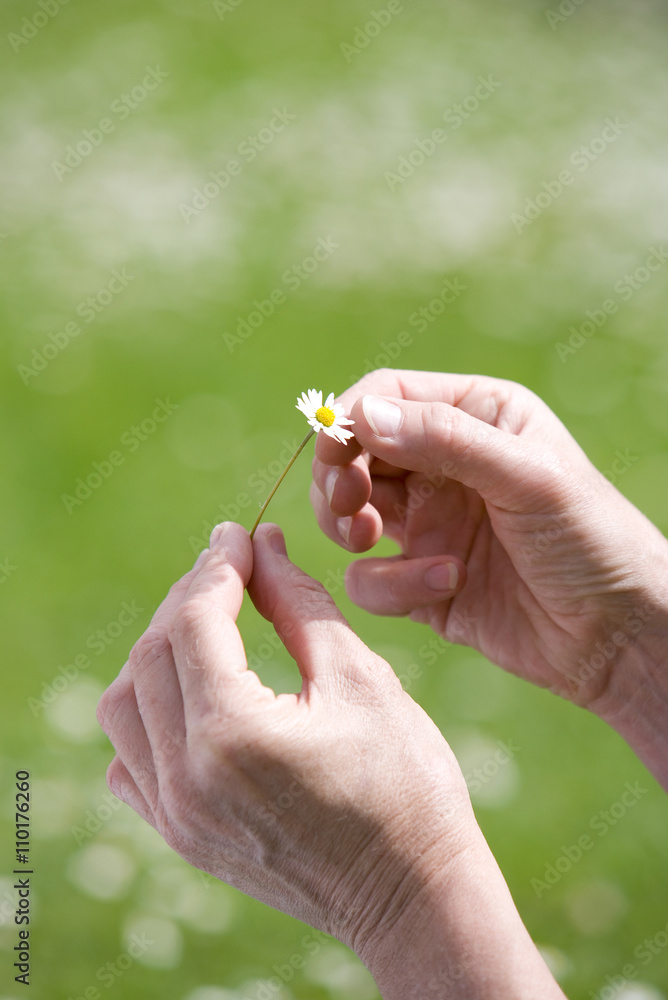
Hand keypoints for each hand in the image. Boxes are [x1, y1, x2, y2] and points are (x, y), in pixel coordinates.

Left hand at [96, 521, 563, 997]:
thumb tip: (260, 542)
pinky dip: (144, 712)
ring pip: (123, 705)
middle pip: (151, 655)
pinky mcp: (180, 836)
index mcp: (233, 735)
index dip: (216, 565)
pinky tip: (190, 691)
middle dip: (188, 597)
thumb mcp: (360, 677)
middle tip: (230, 566)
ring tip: (207, 622)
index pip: (194, 621)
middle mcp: (186, 779)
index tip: (240, 534)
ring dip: (157, 650)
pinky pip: (128, 760)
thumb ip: (298, 601)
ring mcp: (175, 815)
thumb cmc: (406, 782)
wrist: (413, 895)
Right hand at [311, 369, 667, 717]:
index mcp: (475, 417)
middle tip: (350, 501)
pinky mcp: (422, 582)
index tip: (336, 453)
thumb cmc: (591, 539)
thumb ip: (446, 440)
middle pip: (355, 454)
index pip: (387, 398)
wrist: (617, 635)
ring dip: (348, 525)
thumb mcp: (527, 477)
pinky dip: (394, 585)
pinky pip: (372, 579)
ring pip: (350, 514)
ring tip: (370, 538)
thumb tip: (362, 415)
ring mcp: (431, 525)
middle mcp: (445, 466)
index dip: (349, 420)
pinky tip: (449, 583)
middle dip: (339, 476)